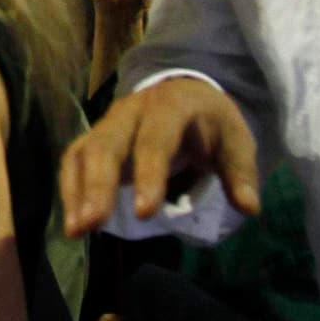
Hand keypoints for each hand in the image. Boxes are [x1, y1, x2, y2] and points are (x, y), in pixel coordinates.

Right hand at [59, 75, 261, 234]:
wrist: (185, 90)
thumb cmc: (209, 122)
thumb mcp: (234, 139)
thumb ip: (240, 172)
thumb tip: (249, 207)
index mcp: (171, 106)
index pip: (156, 139)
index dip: (149, 174)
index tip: (144, 213)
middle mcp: (132, 111)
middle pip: (108, 144)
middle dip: (99, 185)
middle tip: (93, 224)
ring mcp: (109, 123)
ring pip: (84, 151)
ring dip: (77, 191)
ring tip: (76, 230)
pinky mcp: (95, 137)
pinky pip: (74, 160)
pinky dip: (70, 190)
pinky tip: (73, 221)